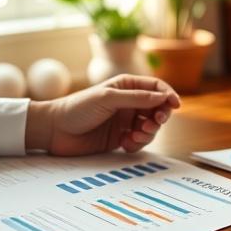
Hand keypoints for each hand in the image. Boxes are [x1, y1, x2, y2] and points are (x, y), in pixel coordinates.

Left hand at [26, 75, 179, 155]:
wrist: (55, 130)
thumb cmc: (78, 108)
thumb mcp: (109, 99)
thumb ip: (137, 98)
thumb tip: (163, 96)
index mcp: (126, 86)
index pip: (156, 87)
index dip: (168, 94)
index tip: (175, 106)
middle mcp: (128, 102)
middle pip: (156, 108)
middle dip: (159, 116)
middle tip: (154, 123)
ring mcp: (124, 120)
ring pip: (150, 126)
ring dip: (148, 132)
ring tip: (136, 135)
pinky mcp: (119, 137)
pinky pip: (138, 141)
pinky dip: (137, 143)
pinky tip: (126, 144)